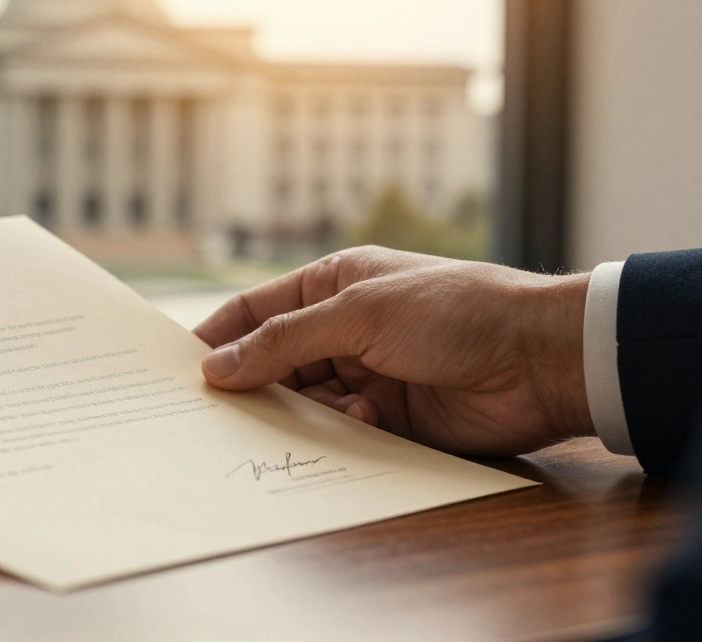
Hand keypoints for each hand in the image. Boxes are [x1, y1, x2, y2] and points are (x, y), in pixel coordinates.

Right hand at [194, 246, 593, 456]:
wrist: (540, 359)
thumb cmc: (452, 311)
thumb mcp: (358, 313)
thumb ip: (283, 342)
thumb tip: (217, 368)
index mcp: (333, 285)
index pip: (256, 310)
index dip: (218, 336)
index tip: (179, 368)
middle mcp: (343, 330)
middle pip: (273, 362)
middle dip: (253, 384)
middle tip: (217, 413)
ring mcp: (365, 375)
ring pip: (304, 402)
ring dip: (302, 412)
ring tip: (311, 414)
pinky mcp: (389, 419)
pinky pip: (341, 432)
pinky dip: (344, 431)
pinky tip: (369, 419)